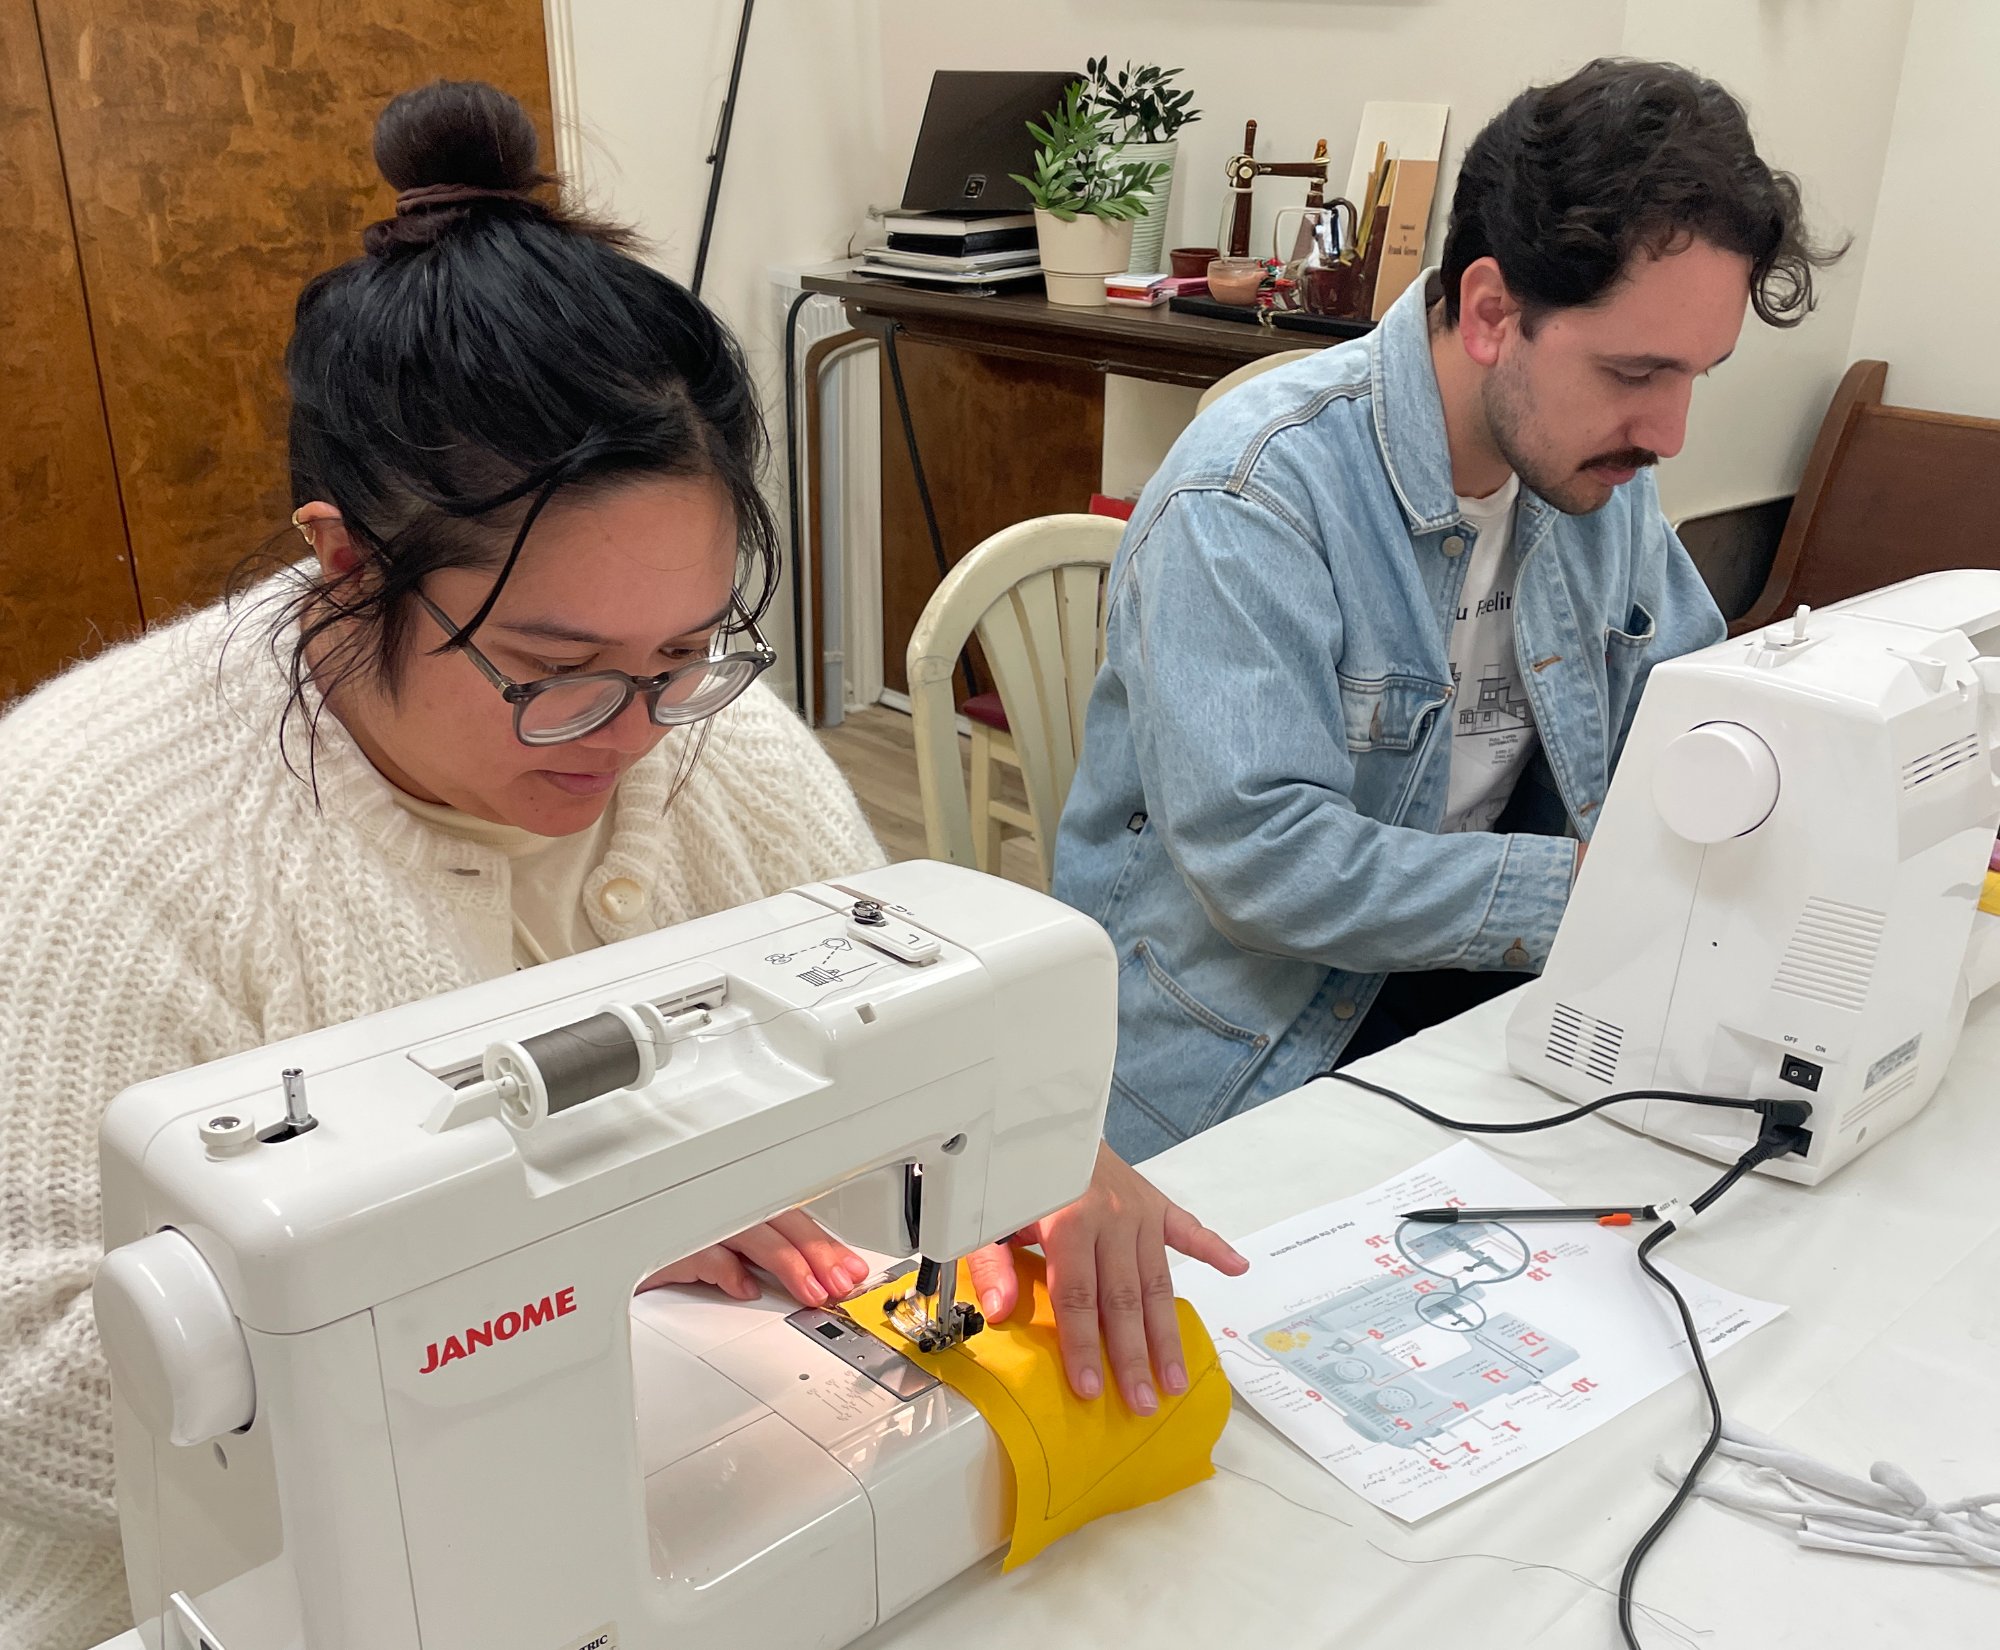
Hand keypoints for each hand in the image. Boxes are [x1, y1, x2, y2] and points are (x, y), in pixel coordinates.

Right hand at [637, 1208, 868, 1307]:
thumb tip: (805, 1280)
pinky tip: (746, 1290)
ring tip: (809, 1291)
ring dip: (786, 1261)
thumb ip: (757, 1261)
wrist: (604, 1262)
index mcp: (734, 1207)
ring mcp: (692, 1223)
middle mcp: (716, 1208)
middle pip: (779, 1220)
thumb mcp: (719, 1257)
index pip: (790, 1218)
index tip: (851, 1269)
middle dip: (816, 1252)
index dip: (824, 1244)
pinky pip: (702, 1252)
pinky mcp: (663, 1245)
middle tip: (840, 1284)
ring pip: (751, 1231)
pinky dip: (727, 1270)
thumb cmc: (658, 1253)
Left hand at [966, 1143, 1247, 1415]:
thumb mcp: (990, 1218)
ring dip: (1169, 1334)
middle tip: (1144, 1403)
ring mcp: (1140, 1210)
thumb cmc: (1017, 1178)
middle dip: (1134, 1356)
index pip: (1078, 1296)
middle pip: (1125, 1298)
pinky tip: (1237, 1269)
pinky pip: (1189, 1228)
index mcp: (1068, 1221)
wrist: (1046, 1126)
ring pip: (1158, 1281)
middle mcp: (1112, 1218)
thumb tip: (1001, 1313)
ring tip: (1177, 1378)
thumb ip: (992, 1264)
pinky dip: (1214, 1248)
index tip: (1090, 1389)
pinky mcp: (1156, 1202)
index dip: (1083, 1345)